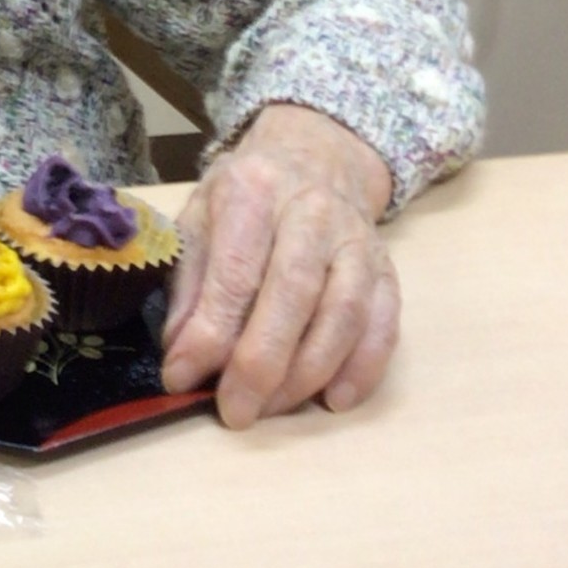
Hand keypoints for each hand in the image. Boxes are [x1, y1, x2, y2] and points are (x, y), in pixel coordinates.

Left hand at [160, 103, 397, 429]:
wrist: (315, 155)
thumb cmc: (246, 195)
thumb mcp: (200, 219)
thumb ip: (190, 285)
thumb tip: (180, 356)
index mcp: (254, 190)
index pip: (235, 271)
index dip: (210, 332)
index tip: (182, 378)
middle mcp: (312, 212)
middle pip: (294, 294)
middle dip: (262, 364)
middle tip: (235, 412)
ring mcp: (357, 241)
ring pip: (343, 315)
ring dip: (307, 374)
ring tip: (271, 409)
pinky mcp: (388, 270)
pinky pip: (385, 325)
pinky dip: (363, 369)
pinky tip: (333, 400)